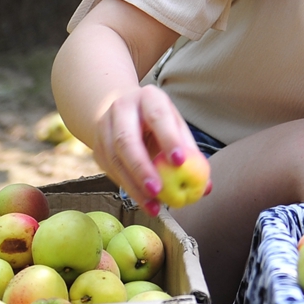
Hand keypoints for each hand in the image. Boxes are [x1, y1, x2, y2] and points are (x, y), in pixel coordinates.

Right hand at [92, 84, 199, 215]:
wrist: (123, 110)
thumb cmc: (159, 121)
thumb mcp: (175, 126)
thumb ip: (190, 152)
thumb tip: (206, 187)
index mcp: (148, 98)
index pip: (158, 116)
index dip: (168, 139)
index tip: (180, 162)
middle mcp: (122, 109)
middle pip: (127, 140)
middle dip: (142, 168)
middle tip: (159, 191)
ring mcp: (104, 128)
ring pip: (114, 159)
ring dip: (133, 186)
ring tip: (153, 205)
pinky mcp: (97, 148)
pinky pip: (110, 171)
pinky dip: (127, 188)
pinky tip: (143, 200)